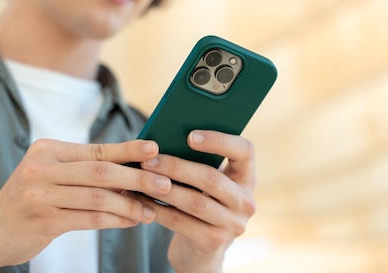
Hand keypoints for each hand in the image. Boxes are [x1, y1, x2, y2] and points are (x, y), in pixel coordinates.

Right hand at [0, 139, 171, 267]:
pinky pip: (89, 219)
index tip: (155, 149)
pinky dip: (115, 220)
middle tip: (164, 184)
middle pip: (101, 171)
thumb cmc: (31, 198)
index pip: (97, 149)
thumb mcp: (50, 174)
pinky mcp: (43, 221)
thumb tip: (134, 167)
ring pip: (98, 197)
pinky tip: (131, 221)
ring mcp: (40, 195)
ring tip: (151, 210)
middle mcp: (42, 168)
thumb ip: (84, 168)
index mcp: (48, 150)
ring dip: (130, 204)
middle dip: (137, 177)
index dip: (128, 150)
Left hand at [137, 130, 256, 272]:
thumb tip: (164, 137)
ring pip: (195, 201)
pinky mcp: (213, 242)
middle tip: (149, 160)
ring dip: (164, 188)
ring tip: (141, 178)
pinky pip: (181, 222)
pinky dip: (158, 209)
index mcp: (246, 177)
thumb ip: (198, 161)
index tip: (190, 136)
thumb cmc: (199, 201)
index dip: (219, 140)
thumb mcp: (206, 182)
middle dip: (177, 167)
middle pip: (212, 178)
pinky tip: (140, 200)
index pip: (245, 151)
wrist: (201, 251)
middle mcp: (245, 201)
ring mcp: (232, 224)